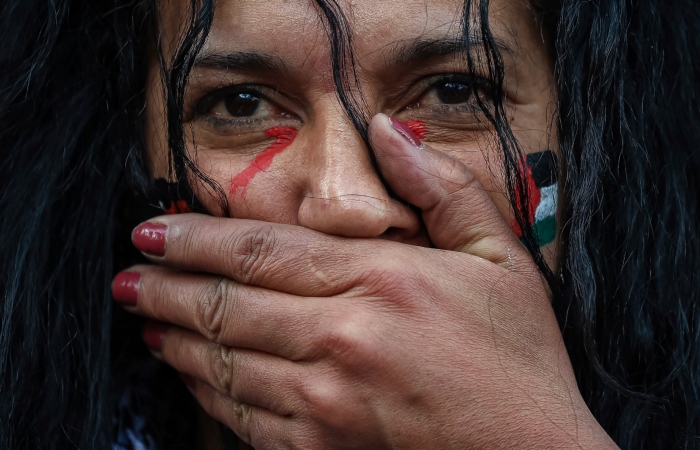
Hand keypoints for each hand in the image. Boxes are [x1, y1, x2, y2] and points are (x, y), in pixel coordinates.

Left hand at [113, 114, 615, 448]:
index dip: (197, 238)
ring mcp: (325, 402)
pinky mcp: (321, 449)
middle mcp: (341, 339)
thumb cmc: (517, 359)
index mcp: (381, 282)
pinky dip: (206, 391)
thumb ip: (442, 188)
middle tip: (127, 277)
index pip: (262, 250)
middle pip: (226, 305)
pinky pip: (242, 417)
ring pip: (223, 362)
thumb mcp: (501, 257)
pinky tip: (190, 374)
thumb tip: (388, 132)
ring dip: (174, 338)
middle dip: (165, 288)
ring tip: (144, 320)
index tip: (153, 231)